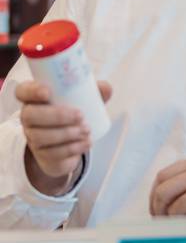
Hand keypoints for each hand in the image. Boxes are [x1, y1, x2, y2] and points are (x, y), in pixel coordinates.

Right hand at [16, 80, 111, 195]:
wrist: (68, 143)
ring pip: (41, 136)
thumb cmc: (72, 114)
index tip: (48, 92)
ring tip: (87, 130)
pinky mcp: (42, 155)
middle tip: (81, 115)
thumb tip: (107, 88)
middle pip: (30, 115)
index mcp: (34, 98)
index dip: (32, 91)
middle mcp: (28, 117)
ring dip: (66, 133)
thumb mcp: (83, 100)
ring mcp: (32, 137)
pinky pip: (52, 153)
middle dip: (57, 115)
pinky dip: (72, 148)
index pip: (22, 91)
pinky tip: (86, 142)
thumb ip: (94, 92)